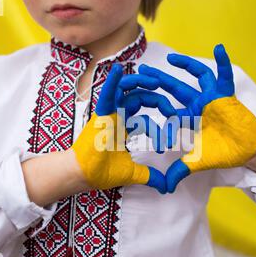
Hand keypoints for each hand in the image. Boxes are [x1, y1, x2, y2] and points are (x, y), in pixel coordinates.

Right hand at [72, 64, 166, 193]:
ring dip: (140, 82)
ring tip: (156, 81)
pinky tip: (117, 69)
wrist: (84, 175)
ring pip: (125, 89)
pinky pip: (106, 94)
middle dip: (158, 100)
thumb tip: (166, 187)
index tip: (168, 143)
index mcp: (125, 127)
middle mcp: (118, 116)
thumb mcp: (134, 172)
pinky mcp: (100, 114)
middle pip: (140, 98)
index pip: (146, 118)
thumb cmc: (103, 171)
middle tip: (172, 110)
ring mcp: (109, 113)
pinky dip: (111, 82)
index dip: (160, 129)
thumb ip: (151, 176)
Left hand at [127, 45, 255, 192]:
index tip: (133, 98)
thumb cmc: (223, 153)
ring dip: (185, 65)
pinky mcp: (227, 95)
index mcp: (187, 118)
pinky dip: (224, 63)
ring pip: (196, 77)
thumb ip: (179, 171)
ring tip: (170, 58)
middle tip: (140, 71)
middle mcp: (197, 105)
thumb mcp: (196, 163)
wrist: (246, 151)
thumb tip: (165, 188)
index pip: (165, 109)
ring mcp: (211, 98)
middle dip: (158, 80)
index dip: (151, 105)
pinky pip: (225, 76)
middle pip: (174, 89)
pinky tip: (219, 48)